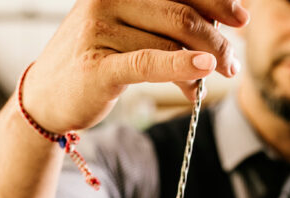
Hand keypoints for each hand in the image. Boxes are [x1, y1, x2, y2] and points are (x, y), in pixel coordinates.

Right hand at [22, 0, 248, 132]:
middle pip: (181, 13)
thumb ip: (167, 21)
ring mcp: (98, 29)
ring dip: (204, 64)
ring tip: (214, 81)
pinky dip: (182, 66)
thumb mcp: (132, 31)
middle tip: (233, 63)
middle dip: (216, 39)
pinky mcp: (97, 65)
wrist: (48, 96)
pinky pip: (150, 63)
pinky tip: (205, 70)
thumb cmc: (99, 59)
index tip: (241, 19)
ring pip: (171, 43)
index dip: (216, 0)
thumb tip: (222, 21)